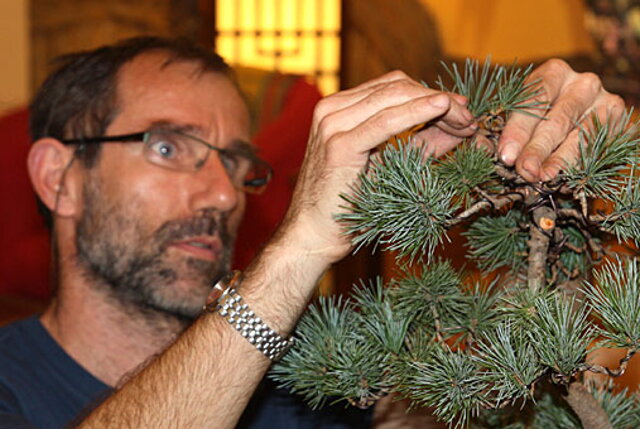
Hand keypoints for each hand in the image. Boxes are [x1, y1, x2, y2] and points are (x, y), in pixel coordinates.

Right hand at [279, 71, 476, 264]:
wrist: (314, 235)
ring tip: (464, 120)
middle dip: (439, 98)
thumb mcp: (391, 165)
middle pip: (397, 87)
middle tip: (469, 117)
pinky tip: (442, 108)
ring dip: (437, 105)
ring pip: (394, 96)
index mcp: (339, 110)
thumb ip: (423, 142)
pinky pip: (385, 122)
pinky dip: (417, 112)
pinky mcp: (338, 145)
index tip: (461, 110)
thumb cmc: (349, 206)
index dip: (431, 93)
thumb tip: (460, 125)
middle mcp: (331, 109)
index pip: (393, 87)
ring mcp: (332, 124)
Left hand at [497, 59, 625, 181]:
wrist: (583, 117)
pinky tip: (564, 176)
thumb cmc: (541, 115)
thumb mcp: (520, 114)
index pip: (534, 99)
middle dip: (537, 148)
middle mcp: (582, 83)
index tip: (506, 154)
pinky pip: (598, 145)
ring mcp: (605, 101)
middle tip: (524, 170)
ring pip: (580, 135)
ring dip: (559, 159)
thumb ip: (504, 129)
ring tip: (542, 176)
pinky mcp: (619, 121)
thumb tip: (488, 148)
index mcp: (553, 73)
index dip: (518, 129)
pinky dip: (578, 163)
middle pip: (557, 119)